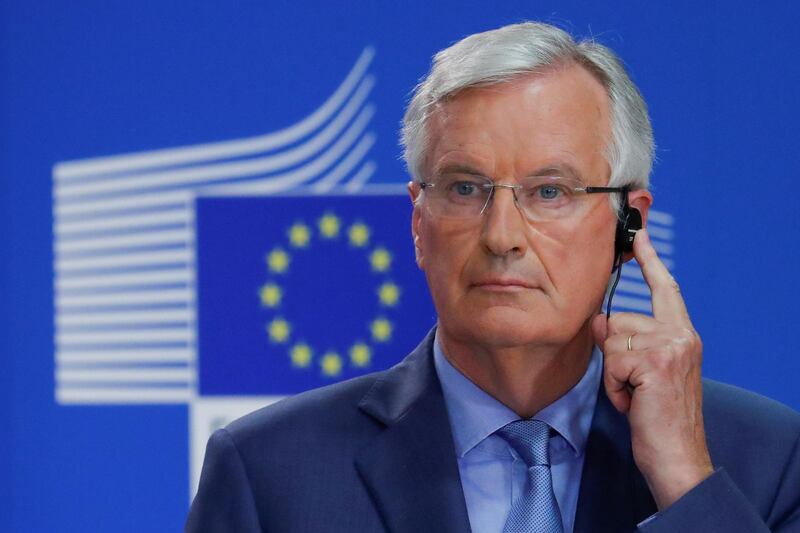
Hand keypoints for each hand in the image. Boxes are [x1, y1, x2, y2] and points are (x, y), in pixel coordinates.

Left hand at [592, 228, 712, 510]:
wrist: (678, 457)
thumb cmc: (660, 418)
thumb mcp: (642, 373)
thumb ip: (626, 342)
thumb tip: (599, 320)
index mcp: (682, 335)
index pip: (664, 289)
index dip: (649, 261)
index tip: (638, 234)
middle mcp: (680, 335)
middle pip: (619, 319)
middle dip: (614, 354)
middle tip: (635, 386)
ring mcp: (669, 347)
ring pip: (611, 340)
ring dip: (613, 374)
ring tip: (635, 395)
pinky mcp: (654, 362)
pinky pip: (610, 363)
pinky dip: (613, 388)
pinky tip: (633, 403)